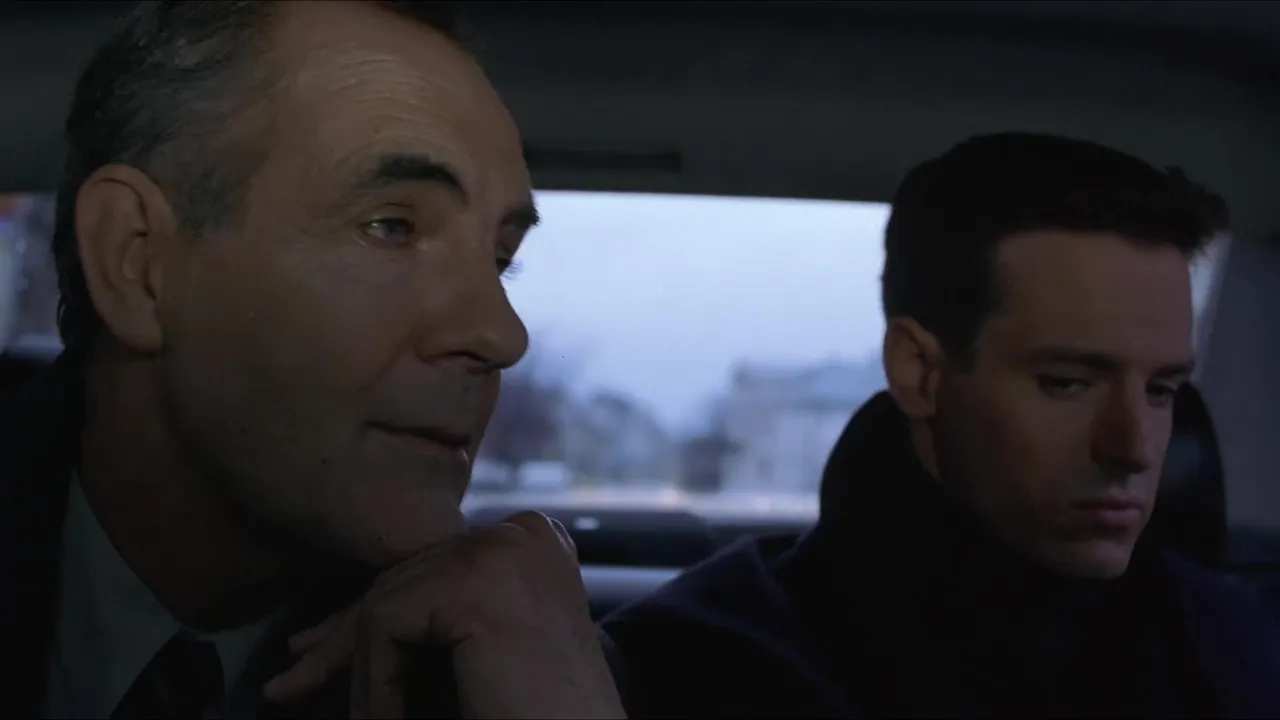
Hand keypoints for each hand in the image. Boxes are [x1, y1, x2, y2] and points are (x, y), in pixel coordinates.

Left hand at [262, 511, 624, 718]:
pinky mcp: (477, 583)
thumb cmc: (533, 711)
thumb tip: (345, 617)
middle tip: (291, 678)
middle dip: (345, 635)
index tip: (317, 649)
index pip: (433, 566)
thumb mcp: (479, 647)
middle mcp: (524, 531)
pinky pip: (386, 624)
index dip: (374, 610)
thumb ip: (437, 616)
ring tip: (339, 712)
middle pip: (407, 576)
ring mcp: (503, 550)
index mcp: (534, 539)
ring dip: (357, 669)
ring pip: (388, 598)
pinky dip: (375, 683)